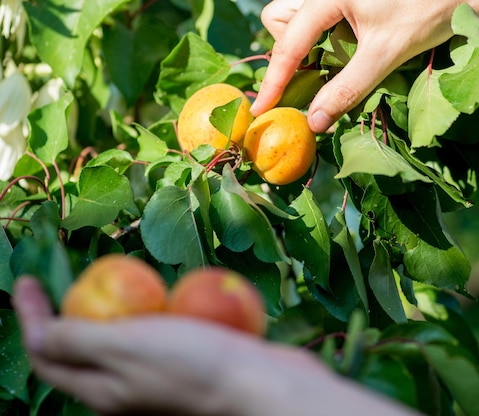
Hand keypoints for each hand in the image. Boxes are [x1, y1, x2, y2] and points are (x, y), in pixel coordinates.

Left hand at [13, 276, 418, 415]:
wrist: (262, 386)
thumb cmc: (194, 366)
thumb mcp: (124, 348)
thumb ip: (77, 339)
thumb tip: (39, 332)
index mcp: (102, 391)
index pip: (46, 354)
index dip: (30, 317)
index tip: (25, 280)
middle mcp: (125, 390)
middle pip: (80, 351)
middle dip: (65, 314)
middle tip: (66, 278)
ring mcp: (158, 378)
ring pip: (121, 343)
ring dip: (109, 311)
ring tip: (114, 283)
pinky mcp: (188, 365)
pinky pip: (157, 337)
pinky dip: (151, 314)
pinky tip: (166, 294)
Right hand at [251, 0, 467, 132]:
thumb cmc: (429, 10)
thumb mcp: (385, 56)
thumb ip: (345, 90)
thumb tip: (315, 121)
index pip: (286, 45)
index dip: (274, 81)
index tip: (263, 108)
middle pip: (279, 20)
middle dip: (290, 52)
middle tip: (319, 73)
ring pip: (294, 11)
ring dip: (306, 41)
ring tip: (339, 57)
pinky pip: (314, 5)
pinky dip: (321, 29)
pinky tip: (350, 40)